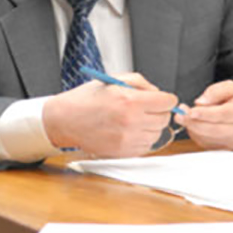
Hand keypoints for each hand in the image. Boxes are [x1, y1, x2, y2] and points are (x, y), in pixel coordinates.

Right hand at [42, 73, 177, 157]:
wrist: (65, 120)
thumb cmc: (86, 99)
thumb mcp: (113, 80)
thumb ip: (139, 83)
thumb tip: (157, 92)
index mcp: (129, 100)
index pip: (167, 102)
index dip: (165, 98)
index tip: (161, 99)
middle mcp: (131, 121)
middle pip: (164, 119)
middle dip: (159, 111)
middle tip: (146, 108)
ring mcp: (128, 139)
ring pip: (157, 134)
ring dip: (150, 126)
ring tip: (133, 119)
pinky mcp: (123, 152)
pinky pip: (146, 146)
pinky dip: (141, 138)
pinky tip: (128, 130)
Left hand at [175, 80, 232, 149]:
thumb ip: (216, 91)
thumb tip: (200, 102)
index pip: (223, 115)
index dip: (205, 114)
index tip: (190, 111)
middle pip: (213, 129)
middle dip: (193, 122)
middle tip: (179, 114)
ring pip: (208, 138)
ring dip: (192, 128)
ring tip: (184, 116)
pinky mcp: (227, 148)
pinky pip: (207, 144)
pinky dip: (196, 134)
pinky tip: (193, 124)